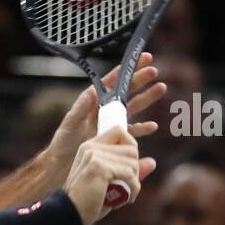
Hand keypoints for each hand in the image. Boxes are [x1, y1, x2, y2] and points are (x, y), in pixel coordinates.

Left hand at [46, 52, 166, 172]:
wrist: (63, 165)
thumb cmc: (63, 142)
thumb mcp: (71, 123)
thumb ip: (81, 107)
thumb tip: (94, 90)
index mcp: (94, 102)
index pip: (112, 82)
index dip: (127, 70)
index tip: (141, 59)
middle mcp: (105, 111)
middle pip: (127, 92)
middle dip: (141, 80)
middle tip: (154, 70)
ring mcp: (112, 124)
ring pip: (134, 108)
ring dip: (147, 98)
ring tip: (161, 87)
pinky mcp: (117, 139)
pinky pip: (133, 132)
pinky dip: (143, 128)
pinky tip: (153, 125)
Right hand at [63, 126, 156, 224]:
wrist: (70, 214)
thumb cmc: (89, 202)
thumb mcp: (112, 184)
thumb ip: (130, 171)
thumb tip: (153, 162)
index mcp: (90, 146)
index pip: (120, 131)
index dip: (130, 147)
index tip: (127, 168)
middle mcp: (91, 147)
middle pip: (131, 148)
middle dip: (135, 169)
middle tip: (127, 186)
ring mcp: (94, 155)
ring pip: (132, 161)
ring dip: (135, 180)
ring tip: (125, 194)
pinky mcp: (99, 167)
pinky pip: (129, 173)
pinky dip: (134, 188)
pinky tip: (127, 199)